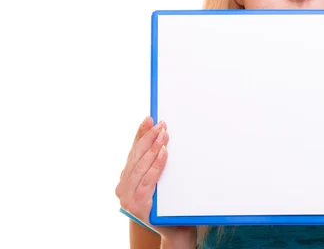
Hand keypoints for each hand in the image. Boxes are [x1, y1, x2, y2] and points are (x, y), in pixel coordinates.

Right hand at [115, 116, 196, 245]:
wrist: (175, 229)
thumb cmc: (168, 202)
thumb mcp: (158, 179)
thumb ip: (154, 163)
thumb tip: (160, 135)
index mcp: (125, 180)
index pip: (133, 151)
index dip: (140, 134)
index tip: (148, 118)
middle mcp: (123, 189)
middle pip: (136, 157)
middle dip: (149, 138)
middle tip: (160, 124)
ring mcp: (129, 199)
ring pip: (141, 166)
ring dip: (153, 148)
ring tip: (163, 134)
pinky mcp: (139, 206)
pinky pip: (149, 180)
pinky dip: (157, 164)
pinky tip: (164, 152)